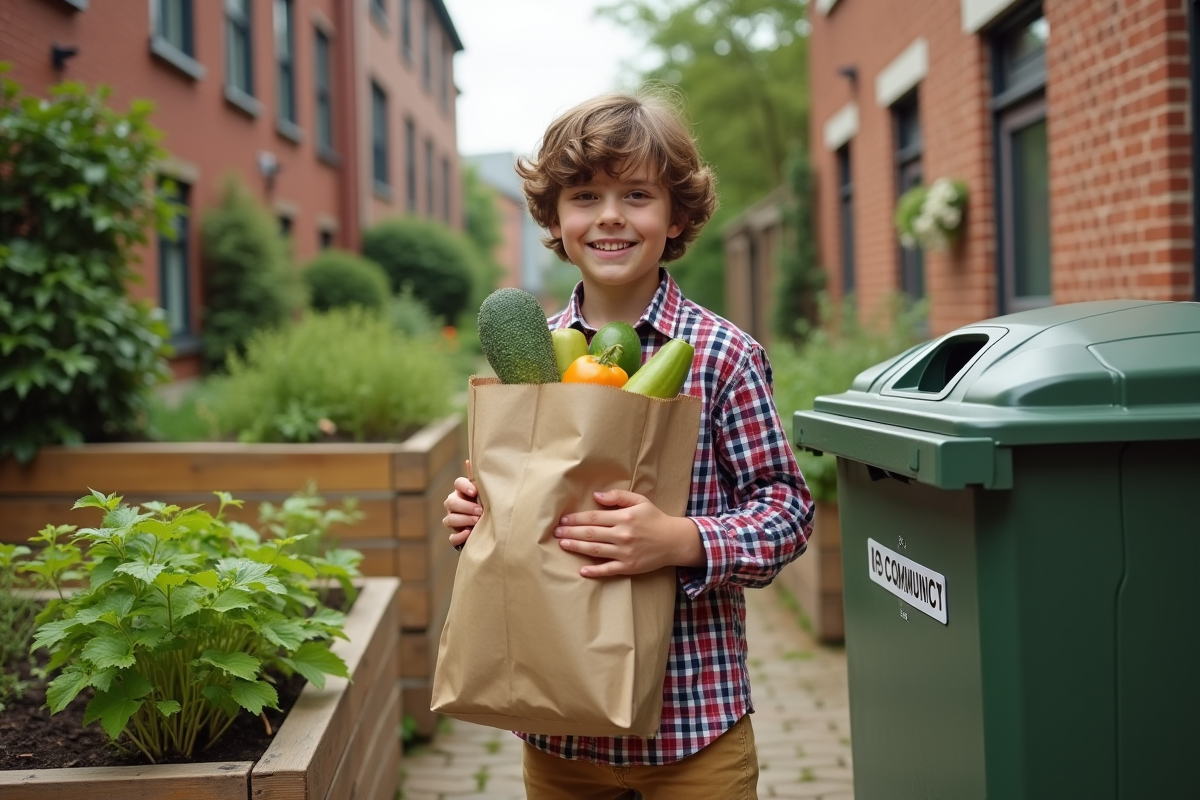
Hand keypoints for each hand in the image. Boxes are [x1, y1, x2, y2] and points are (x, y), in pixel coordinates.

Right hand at [442, 459, 481, 547]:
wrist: (489, 528)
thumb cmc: (487, 506)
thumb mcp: (485, 493)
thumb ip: (478, 480)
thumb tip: (469, 461)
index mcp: (462, 492)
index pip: (458, 483)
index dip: (464, 487)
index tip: (475, 492)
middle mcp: (454, 505)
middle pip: (450, 502)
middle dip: (465, 506)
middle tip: (480, 511)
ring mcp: (452, 521)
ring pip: (449, 519)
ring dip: (463, 520)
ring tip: (478, 521)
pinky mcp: (455, 536)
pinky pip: (452, 538)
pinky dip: (459, 536)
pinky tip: (469, 533)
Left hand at [554, 490, 704, 577]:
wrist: (674, 541)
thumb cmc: (655, 518)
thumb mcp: (640, 501)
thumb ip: (618, 497)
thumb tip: (596, 496)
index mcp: (624, 517)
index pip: (594, 517)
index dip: (576, 518)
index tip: (563, 519)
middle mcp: (623, 535)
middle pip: (591, 533)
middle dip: (571, 532)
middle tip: (556, 532)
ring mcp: (625, 552)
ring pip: (595, 550)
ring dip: (577, 547)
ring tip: (562, 545)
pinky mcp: (629, 566)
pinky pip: (608, 570)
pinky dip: (594, 571)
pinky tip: (582, 570)